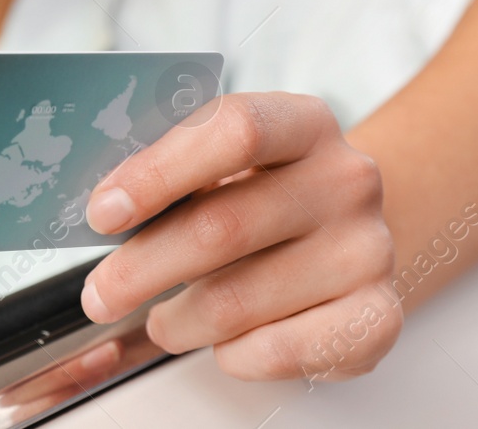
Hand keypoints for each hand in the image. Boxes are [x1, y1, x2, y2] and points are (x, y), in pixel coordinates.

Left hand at [80, 92, 400, 384]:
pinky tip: (222, 342)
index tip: (101, 212)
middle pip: (223, 227)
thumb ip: (172, 170)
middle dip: (142, 268)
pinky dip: (233, 354)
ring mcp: (367, 250)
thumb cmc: (263, 194)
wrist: (345, 234)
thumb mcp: (226, 160)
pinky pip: (279, 350)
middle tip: (100, 294)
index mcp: (304, 123)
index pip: (234, 131)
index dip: (159, 172)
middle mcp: (347, 181)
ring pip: (238, 300)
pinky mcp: (377, 317)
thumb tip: (99, 209)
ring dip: (178, 320)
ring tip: (161, 320)